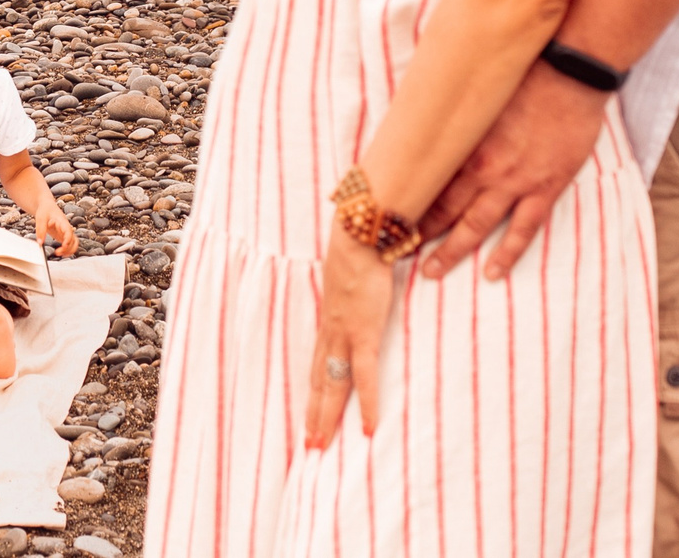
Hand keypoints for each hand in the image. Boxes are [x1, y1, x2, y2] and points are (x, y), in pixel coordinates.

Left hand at [34, 202, 76, 257]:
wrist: (47, 206)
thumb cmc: (45, 210)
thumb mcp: (40, 218)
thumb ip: (40, 230)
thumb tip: (40, 243)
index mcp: (62, 221)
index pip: (69, 231)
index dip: (68, 239)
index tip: (64, 245)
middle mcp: (66, 227)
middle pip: (73, 239)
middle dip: (68, 248)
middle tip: (57, 252)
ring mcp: (65, 232)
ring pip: (74, 243)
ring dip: (69, 250)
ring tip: (59, 254)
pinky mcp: (63, 236)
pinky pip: (69, 244)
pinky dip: (67, 250)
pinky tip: (60, 253)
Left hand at [303, 229, 393, 449]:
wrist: (358, 234)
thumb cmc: (360, 251)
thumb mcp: (353, 279)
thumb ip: (355, 294)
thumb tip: (362, 295)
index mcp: (330, 321)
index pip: (317, 364)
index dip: (313, 390)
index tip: (310, 412)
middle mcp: (332, 332)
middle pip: (318, 380)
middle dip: (314, 413)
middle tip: (310, 444)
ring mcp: (345, 334)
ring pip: (332, 385)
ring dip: (326, 416)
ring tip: (321, 444)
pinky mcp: (364, 333)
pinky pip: (364, 376)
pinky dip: (367, 403)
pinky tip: (368, 427)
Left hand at [416, 60, 609, 281]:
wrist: (568, 74)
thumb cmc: (521, 76)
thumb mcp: (476, 94)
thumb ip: (453, 116)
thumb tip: (424, 122)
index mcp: (463, 143)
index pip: (426, 181)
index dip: (406, 202)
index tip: (386, 217)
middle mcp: (484, 168)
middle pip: (444, 209)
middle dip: (420, 234)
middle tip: (397, 252)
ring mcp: (515, 181)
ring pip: (476, 225)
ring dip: (452, 251)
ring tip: (433, 271)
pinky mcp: (545, 188)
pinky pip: (523, 229)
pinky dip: (506, 253)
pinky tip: (492, 272)